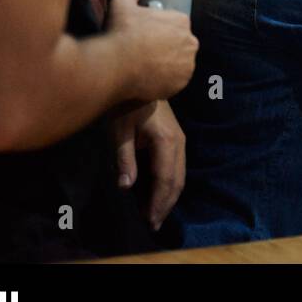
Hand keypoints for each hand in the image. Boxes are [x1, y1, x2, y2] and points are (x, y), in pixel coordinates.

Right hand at [106, 0, 197, 100]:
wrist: (116, 65)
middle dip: (167, 48)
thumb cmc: (121, 33)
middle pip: (180, 45)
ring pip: (180, 64)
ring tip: (148, 68)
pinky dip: (167, 81)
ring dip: (169, 65)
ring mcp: (188, 64)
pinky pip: (176, 81)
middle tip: (147, 53)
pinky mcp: (181, 83)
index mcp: (181, 21)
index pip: (176, 25)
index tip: (148, 36)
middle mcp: (190, 42)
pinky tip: (152, 79)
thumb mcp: (122, 6)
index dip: (161, 31)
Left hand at [111, 100, 184, 230]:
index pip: (165, 180)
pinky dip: (171, 184)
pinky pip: (178, 167)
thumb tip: (126, 186)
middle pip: (177, 181)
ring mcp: (181, 139)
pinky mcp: (177, 138)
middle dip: (166, 204)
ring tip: (156, 213)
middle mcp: (179, 143)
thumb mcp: (120, 131)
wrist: (138, 77)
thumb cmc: (127, 104)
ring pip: (181, 175)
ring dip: (170, 196)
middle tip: (153, 224)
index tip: (149, 221)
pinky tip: (160, 192)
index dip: (158, 203)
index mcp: (166, 142)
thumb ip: (124, 158)